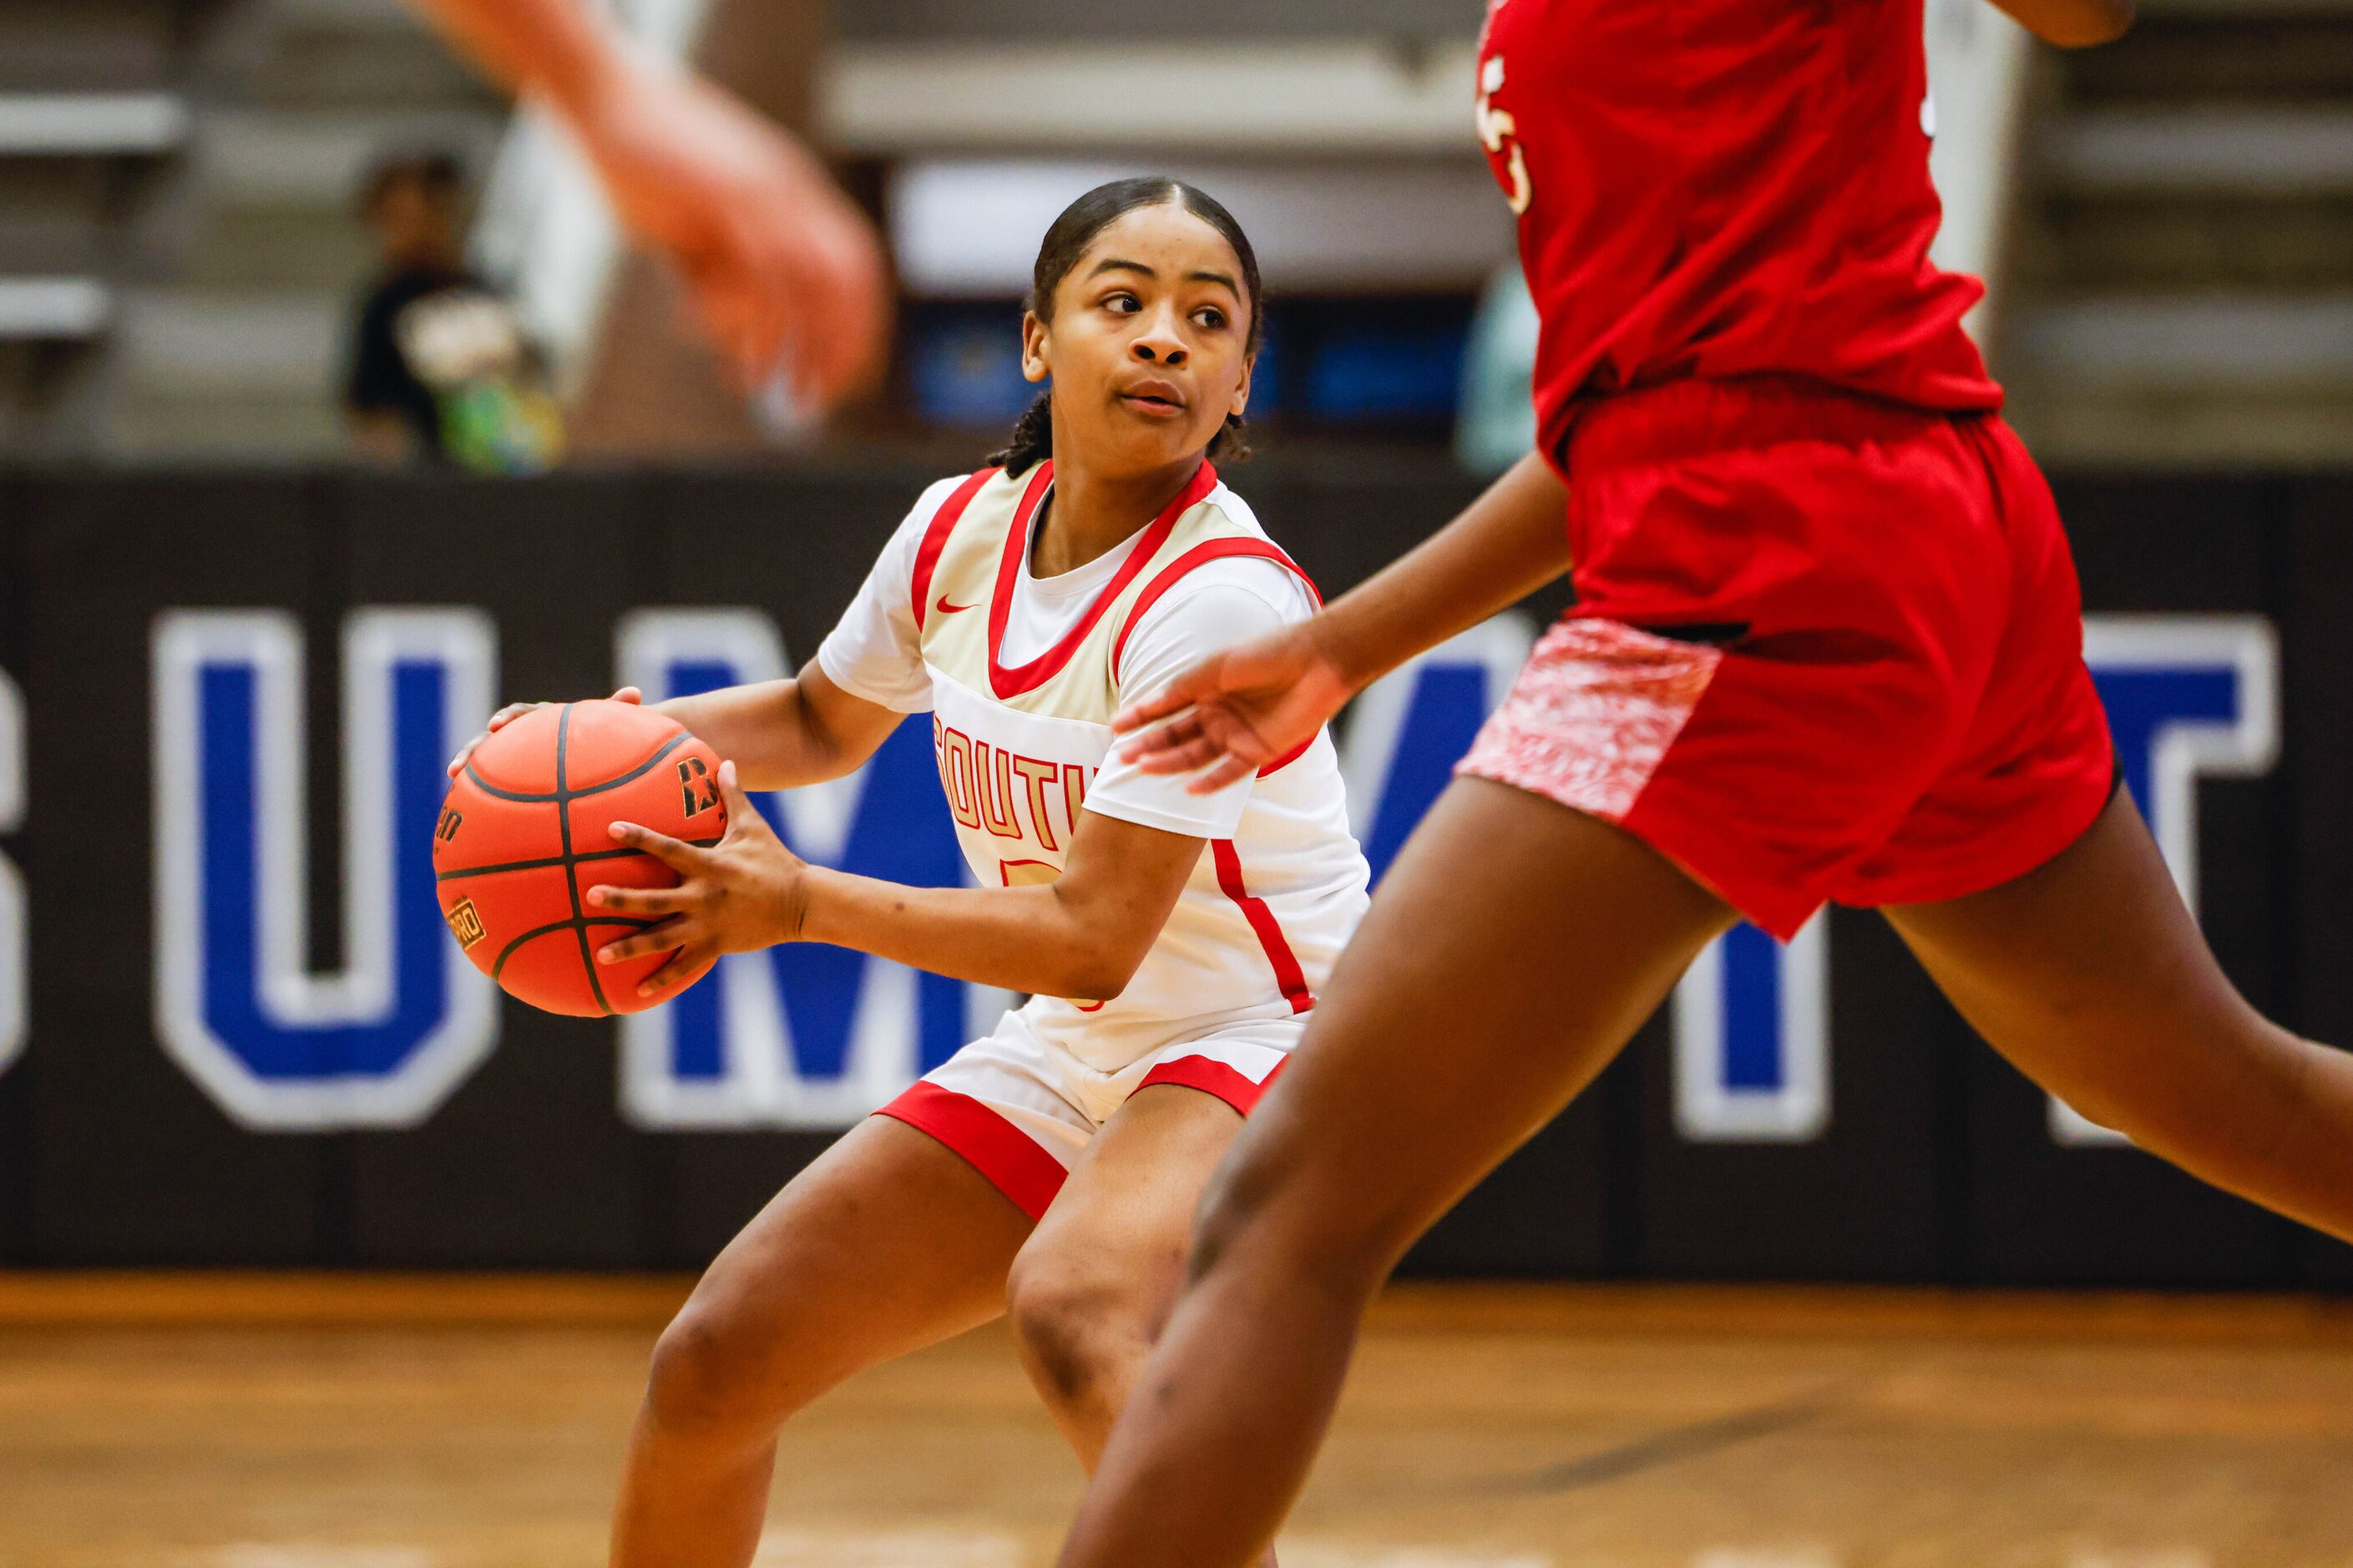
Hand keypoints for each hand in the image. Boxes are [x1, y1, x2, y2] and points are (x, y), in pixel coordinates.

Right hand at [446, 686, 639, 776]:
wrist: (591, 748)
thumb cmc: (599, 735)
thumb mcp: (607, 725)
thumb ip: (616, 710)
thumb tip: (636, 692)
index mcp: (540, 718)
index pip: (519, 714)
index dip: (506, 718)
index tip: (496, 725)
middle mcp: (521, 734)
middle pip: (491, 738)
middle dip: (474, 749)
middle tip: (459, 765)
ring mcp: (513, 754)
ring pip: (485, 760)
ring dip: (467, 766)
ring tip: (452, 779)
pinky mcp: (511, 773)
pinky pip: (493, 782)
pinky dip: (479, 791)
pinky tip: (469, 812)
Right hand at [568, 58, 888, 404]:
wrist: (603, 98)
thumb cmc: (648, 163)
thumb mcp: (701, 226)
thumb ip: (724, 269)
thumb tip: (736, 331)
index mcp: (796, 190)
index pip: (855, 267)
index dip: (857, 326)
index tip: (842, 375)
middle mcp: (790, 189)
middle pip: (844, 281)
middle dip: (836, 348)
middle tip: (810, 398)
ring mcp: (761, 190)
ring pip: (805, 285)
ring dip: (791, 347)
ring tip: (764, 389)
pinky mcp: (723, 197)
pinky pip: (756, 275)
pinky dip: (746, 328)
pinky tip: (728, 360)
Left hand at [589, 760, 807, 998]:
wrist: (803, 903)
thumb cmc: (775, 860)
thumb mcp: (753, 827)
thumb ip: (733, 796)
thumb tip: (724, 761)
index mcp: (711, 865)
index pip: (669, 848)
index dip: (640, 837)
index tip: (610, 829)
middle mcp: (705, 896)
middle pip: (655, 899)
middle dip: (622, 898)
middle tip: (589, 895)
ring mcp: (709, 925)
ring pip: (664, 939)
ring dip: (632, 947)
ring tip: (601, 955)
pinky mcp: (717, 947)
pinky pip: (685, 966)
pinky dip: (663, 979)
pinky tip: (637, 992)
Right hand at [1111, 622, 1354, 792]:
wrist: (1316, 662)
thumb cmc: (1265, 655)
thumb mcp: (1217, 667)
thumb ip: (1184, 688)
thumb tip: (1148, 703)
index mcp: (1206, 689)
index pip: (1165, 707)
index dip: (1140, 716)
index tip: (1115, 727)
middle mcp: (1217, 714)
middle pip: (1176, 736)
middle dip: (1148, 745)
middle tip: (1122, 758)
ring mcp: (1236, 735)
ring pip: (1196, 755)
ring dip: (1170, 763)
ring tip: (1143, 769)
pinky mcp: (1259, 752)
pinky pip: (1230, 773)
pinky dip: (1210, 782)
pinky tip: (1188, 789)